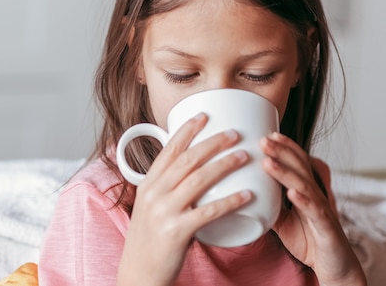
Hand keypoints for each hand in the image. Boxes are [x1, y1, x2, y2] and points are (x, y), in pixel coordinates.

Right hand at [117, 113, 251, 285]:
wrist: (138, 274)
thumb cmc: (149, 240)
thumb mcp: (150, 206)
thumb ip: (167, 186)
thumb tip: (191, 167)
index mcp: (148, 184)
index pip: (169, 149)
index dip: (188, 130)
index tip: (205, 115)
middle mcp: (154, 193)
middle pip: (187, 159)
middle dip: (213, 142)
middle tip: (234, 133)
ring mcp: (164, 212)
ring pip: (199, 179)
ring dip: (224, 164)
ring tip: (244, 155)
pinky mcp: (177, 232)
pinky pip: (209, 212)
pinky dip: (230, 201)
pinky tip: (247, 195)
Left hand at [261, 132, 366, 285]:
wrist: (335, 267)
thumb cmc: (311, 240)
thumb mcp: (284, 222)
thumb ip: (271, 206)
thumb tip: (248, 195)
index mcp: (308, 191)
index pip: (298, 163)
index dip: (285, 148)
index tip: (267, 135)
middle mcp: (317, 195)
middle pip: (300, 167)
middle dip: (282, 152)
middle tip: (263, 140)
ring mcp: (323, 209)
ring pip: (304, 185)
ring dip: (286, 172)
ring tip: (268, 162)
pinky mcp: (327, 227)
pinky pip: (315, 211)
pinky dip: (303, 200)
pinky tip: (291, 193)